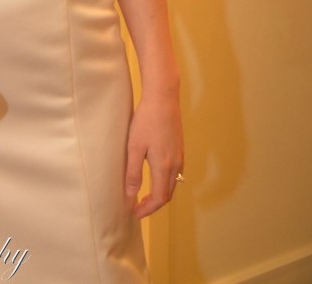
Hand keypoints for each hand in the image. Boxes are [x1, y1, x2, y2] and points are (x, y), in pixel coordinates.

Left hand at [125, 91, 183, 217]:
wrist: (163, 98)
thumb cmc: (146, 120)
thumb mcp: (134, 147)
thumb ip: (133, 172)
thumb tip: (131, 195)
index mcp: (164, 166)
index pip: (159, 198)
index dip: (147, 209)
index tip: (135, 213)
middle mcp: (175, 164)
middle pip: (167, 194)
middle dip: (154, 204)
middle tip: (138, 207)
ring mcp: (179, 155)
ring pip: (172, 183)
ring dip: (160, 193)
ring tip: (145, 194)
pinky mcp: (179, 147)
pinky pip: (175, 172)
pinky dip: (165, 181)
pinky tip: (155, 175)